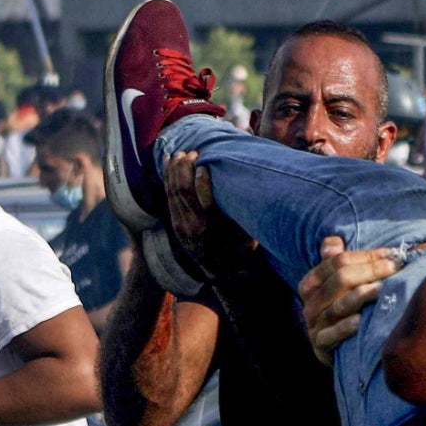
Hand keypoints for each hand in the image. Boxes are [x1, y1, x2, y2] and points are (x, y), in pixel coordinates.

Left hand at [165, 152, 254, 278]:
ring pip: (173, 193)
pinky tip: (170, 161)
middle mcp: (195, 227)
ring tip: (182, 153)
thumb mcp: (250, 234)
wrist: (223, 273)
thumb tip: (257, 182)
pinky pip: (169, 196)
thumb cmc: (243, 248)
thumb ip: (247, 211)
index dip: (202, 181)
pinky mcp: (176, 224)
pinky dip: (168, 177)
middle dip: (186, 169)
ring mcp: (182, 226)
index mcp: (215, 229)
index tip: (206, 165)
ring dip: (175, 170)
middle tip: (194, 153)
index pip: (205, 202)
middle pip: (184, 193)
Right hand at [298, 237, 398, 365]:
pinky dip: (346, 327)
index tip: (392, 254)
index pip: (337, 262)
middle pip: (340, 280)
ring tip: (382, 289)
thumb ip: (336, 262)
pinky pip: (332, 335)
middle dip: (370, 271)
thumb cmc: (344, 309)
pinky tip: (361, 321)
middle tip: (394, 268)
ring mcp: (314, 325)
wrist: (337, 350)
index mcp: (311, 283)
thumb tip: (334, 242)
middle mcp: (310, 303)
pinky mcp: (320, 346)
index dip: (366, 256)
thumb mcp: (338, 284)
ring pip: (338, 305)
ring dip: (362, 296)